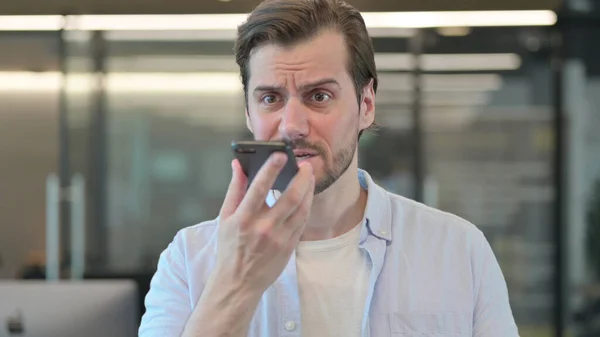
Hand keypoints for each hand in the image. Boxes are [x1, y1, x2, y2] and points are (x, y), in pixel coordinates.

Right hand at [213, 153, 314, 294]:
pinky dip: (306, 205)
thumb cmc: (229, 247)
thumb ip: (234, 189)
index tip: (280, 154)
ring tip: (309, 176)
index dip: (270, 169)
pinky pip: (303, 222)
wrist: (238, 283)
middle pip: (289, 198)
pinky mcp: (289, 247)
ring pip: (301, 209)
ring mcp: (279, 239)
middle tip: (306, 165)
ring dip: (308, 190)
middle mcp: (263, 229)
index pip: (259, 189)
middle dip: (301, 178)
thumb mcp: (224, 218)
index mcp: (243, 219)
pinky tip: (307, 195)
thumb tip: (238, 164)